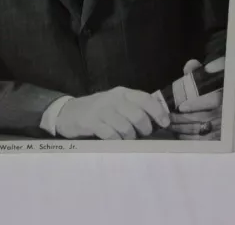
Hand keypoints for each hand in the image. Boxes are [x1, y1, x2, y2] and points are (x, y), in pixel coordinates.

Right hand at [55, 87, 170, 139]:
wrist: (69, 112)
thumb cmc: (99, 110)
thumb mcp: (116, 103)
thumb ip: (134, 107)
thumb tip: (157, 120)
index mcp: (122, 93)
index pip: (145, 98)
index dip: (157, 111)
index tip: (165, 123)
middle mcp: (113, 99)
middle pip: (138, 115)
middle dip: (144, 128)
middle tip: (142, 134)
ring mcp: (102, 110)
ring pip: (126, 127)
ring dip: (130, 137)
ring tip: (126, 139)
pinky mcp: (92, 122)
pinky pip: (111, 135)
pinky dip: (117, 141)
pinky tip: (115, 141)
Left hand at [169, 57, 224, 140]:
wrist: (228, 100)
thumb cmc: (214, 88)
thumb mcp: (207, 77)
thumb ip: (198, 72)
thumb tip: (191, 65)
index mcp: (225, 94)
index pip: (213, 101)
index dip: (197, 105)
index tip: (181, 107)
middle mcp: (227, 111)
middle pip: (204, 118)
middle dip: (183, 120)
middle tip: (168, 118)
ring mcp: (225, 126)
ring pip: (204, 130)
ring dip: (184, 130)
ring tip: (170, 127)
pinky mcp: (222, 137)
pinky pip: (206, 141)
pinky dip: (192, 139)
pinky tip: (180, 135)